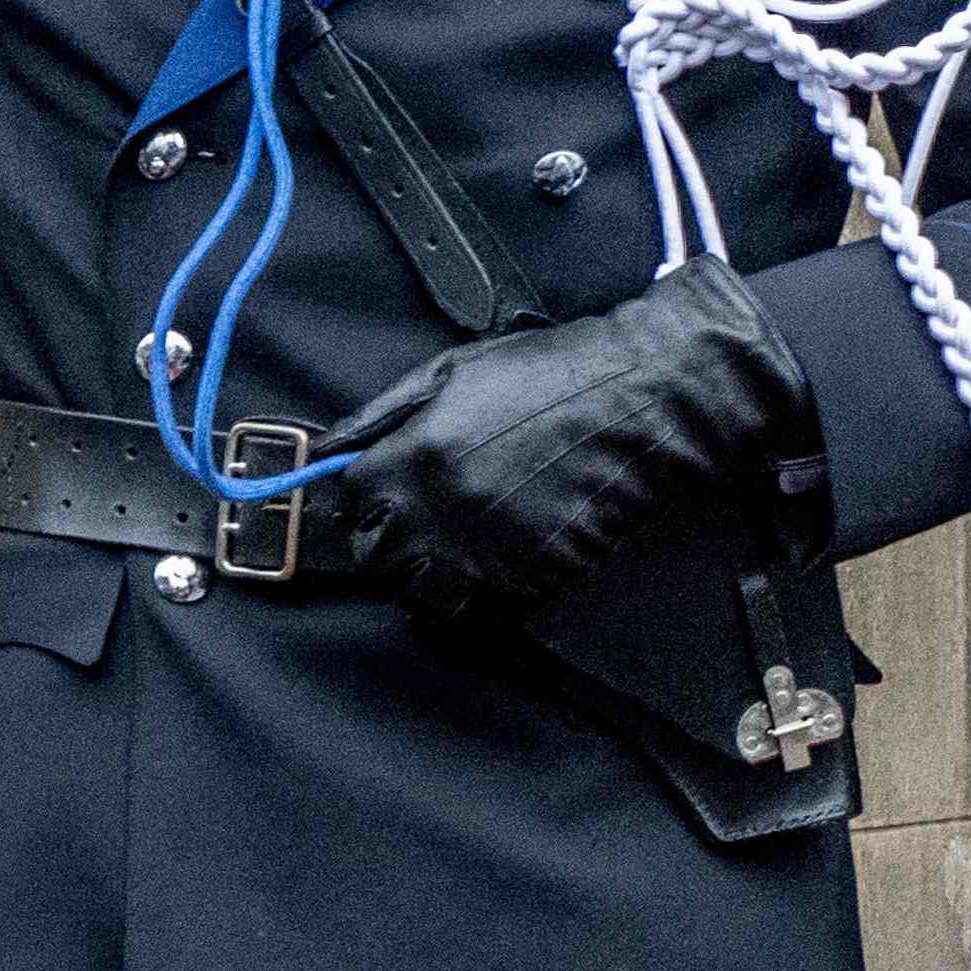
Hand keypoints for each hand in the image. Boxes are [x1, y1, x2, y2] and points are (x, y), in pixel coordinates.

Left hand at [324, 263, 818, 627]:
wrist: (643, 395)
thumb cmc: (553, 372)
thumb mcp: (453, 371)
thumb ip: (383, 415)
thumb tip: (327, 450)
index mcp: (412, 457)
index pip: (351, 508)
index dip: (368, 504)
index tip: (386, 500)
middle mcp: (441, 509)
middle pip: (383, 560)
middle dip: (398, 544)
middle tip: (430, 523)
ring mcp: (488, 546)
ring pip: (431, 594)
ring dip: (438, 576)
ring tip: (467, 547)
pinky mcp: (536, 572)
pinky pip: (493, 599)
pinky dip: (498, 582)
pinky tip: (519, 543)